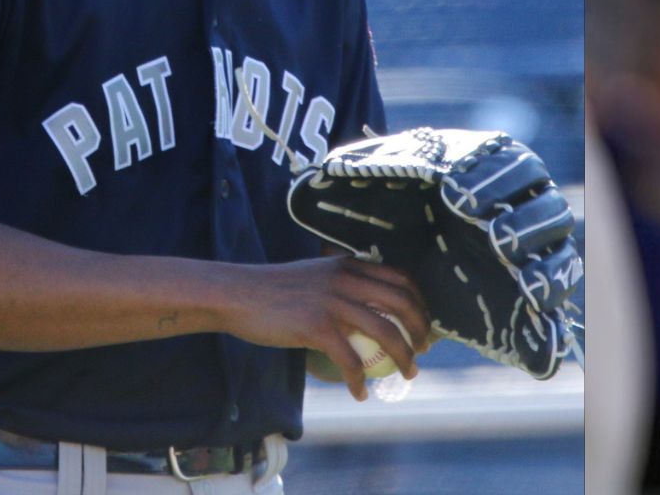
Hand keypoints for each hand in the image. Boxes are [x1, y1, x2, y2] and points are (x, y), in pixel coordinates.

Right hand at [224, 256, 431, 400]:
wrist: (237, 295)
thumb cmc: (272, 290)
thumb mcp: (315, 275)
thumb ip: (341, 283)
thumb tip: (364, 305)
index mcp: (349, 266)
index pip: (400, 280)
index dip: (419, 304)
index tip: (423, 325)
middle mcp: (346, 280)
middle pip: (402, 304)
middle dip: (420, 331)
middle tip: (423, 352)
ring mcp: (333, 302)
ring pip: (385, 332)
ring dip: (403, 357)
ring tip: (407, 374)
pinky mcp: (316, 327)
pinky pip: (349, 360)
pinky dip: (359, 380)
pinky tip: (359, 393)